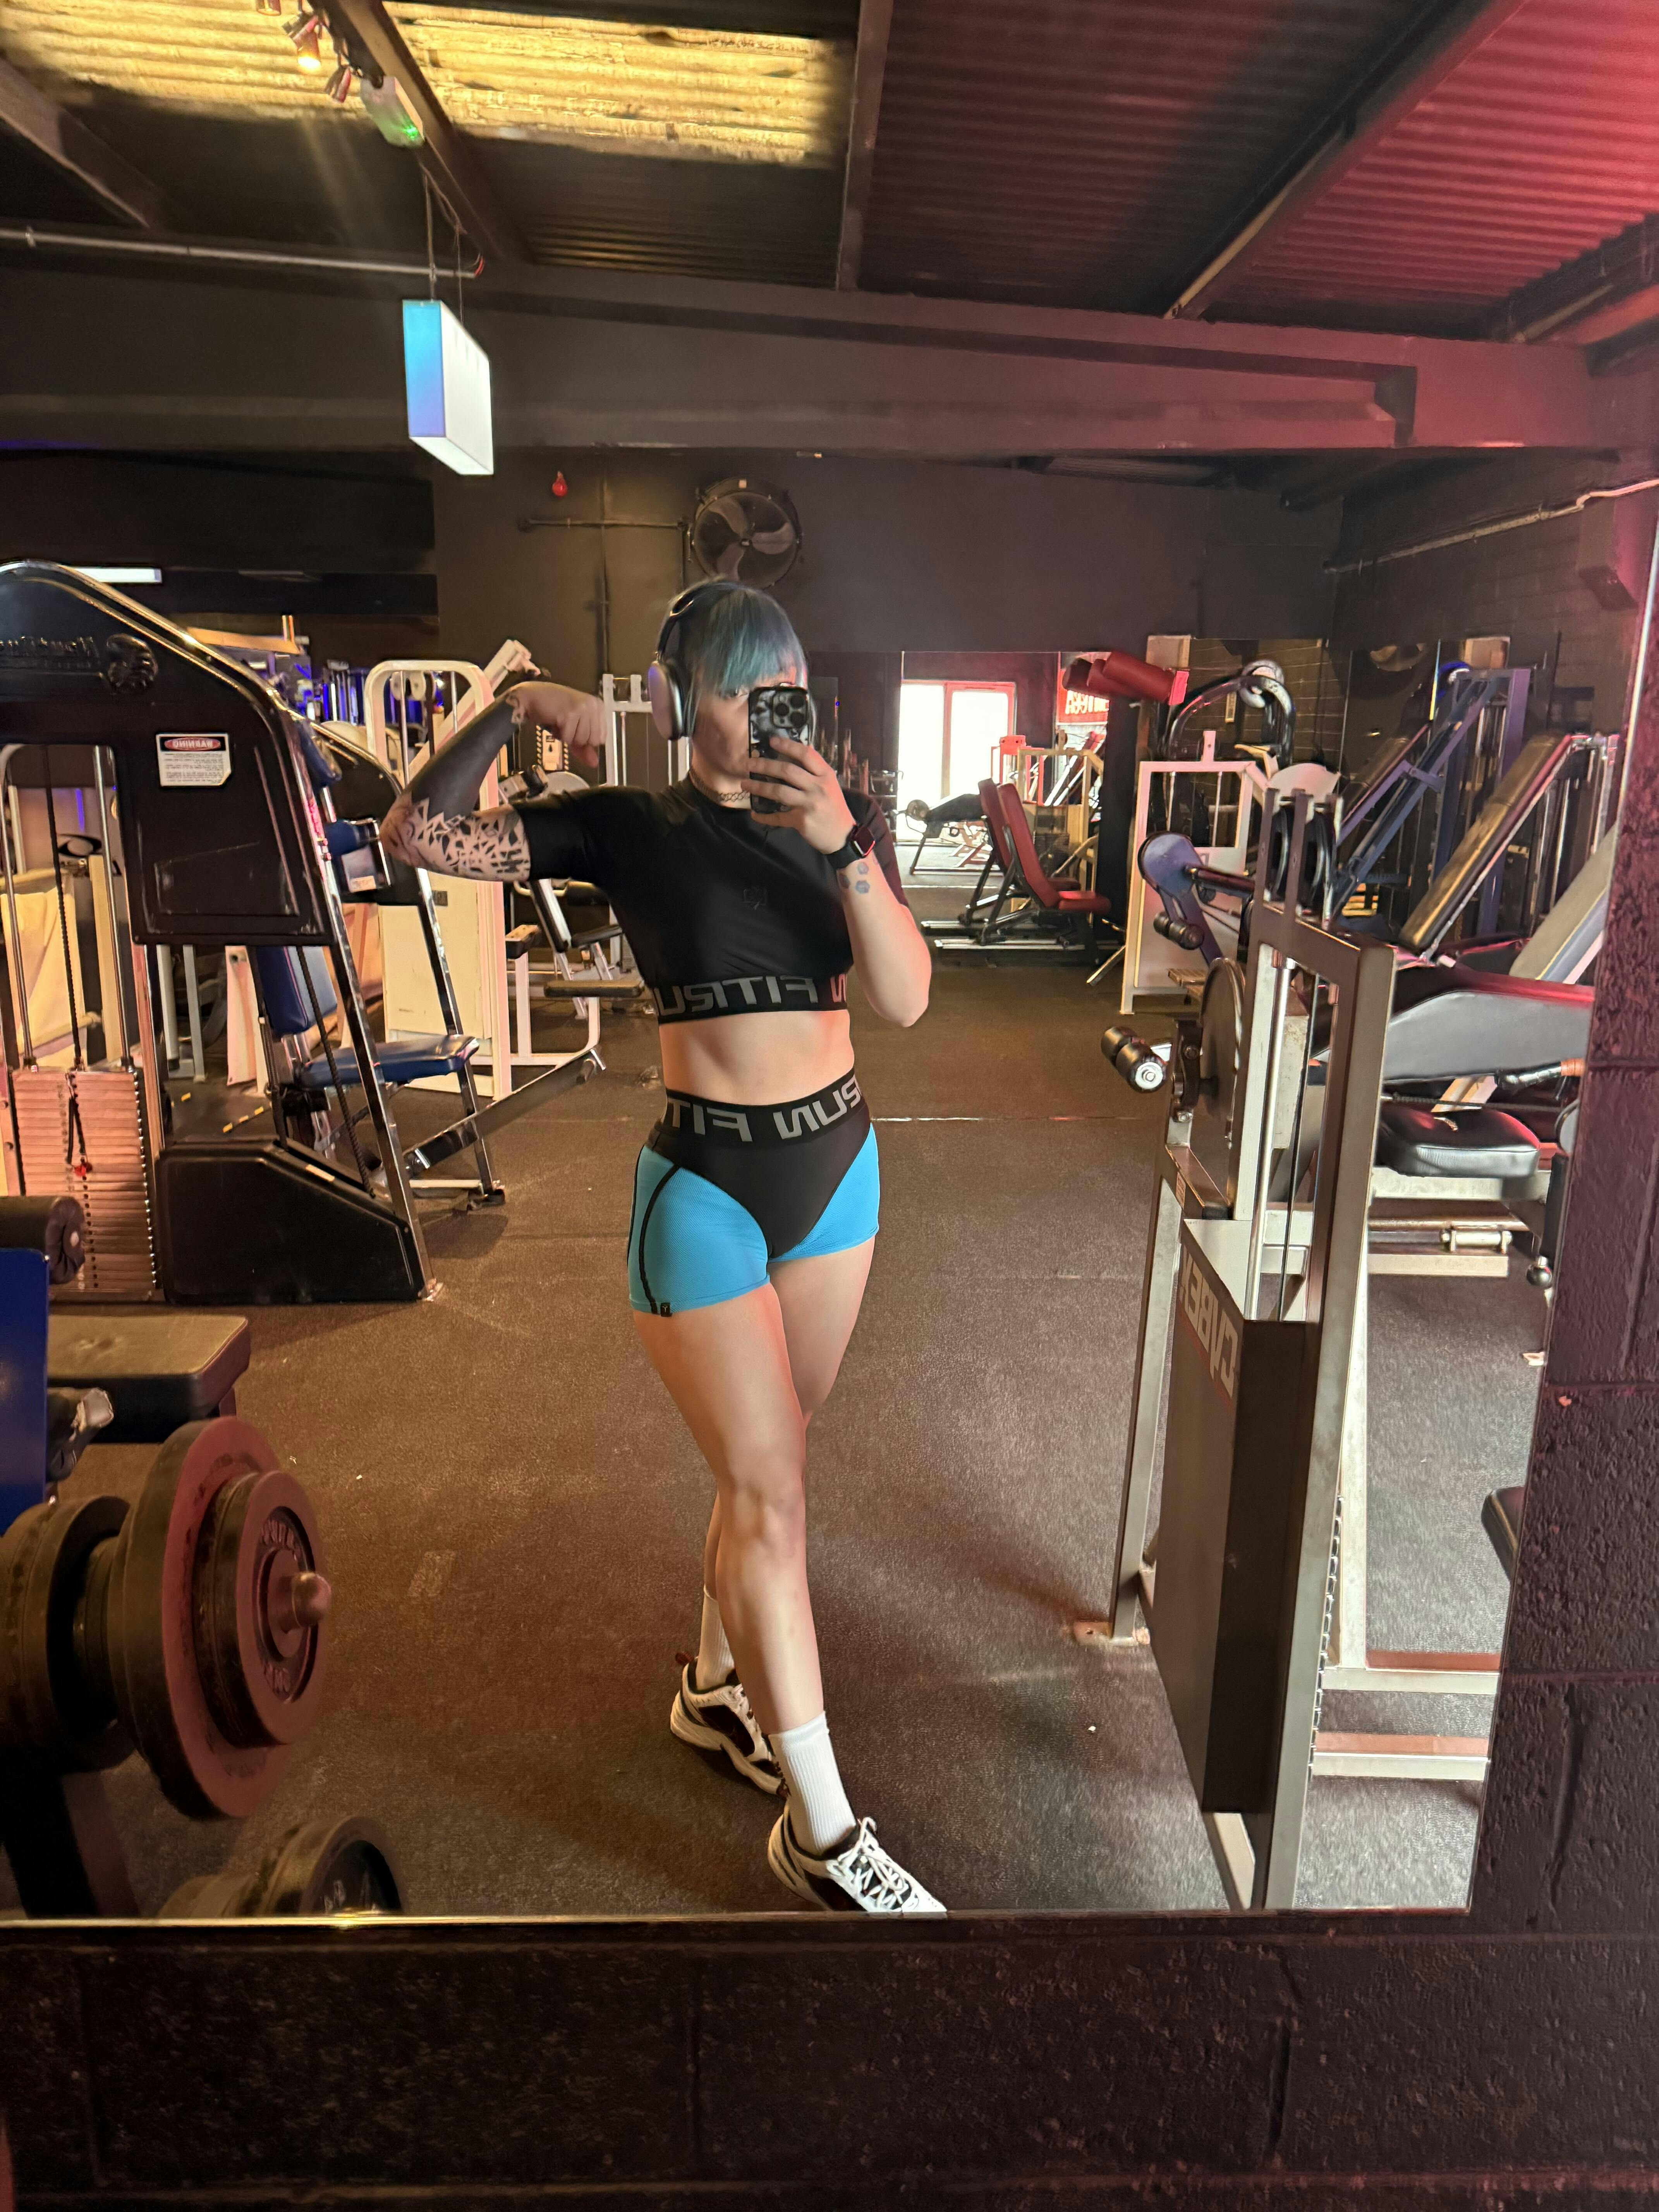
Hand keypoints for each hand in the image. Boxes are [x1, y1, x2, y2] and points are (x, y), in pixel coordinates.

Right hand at [507, 680, 605, 768]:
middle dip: (576, 738)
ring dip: (567, 736)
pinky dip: (559, 735)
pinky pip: (568, 738)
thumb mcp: (574, 728)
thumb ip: (585, 747)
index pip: (601, 738)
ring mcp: (582, 708)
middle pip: (593, 741)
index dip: (586, 738)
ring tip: (560, 722)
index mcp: (598, 706)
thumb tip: (594, 764)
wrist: (533, 697)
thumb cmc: (554, 711)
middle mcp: (593, 705)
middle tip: (566, 724)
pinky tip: (554, 721)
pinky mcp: (569, 714)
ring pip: (581, 740)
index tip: (575, 726)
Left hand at [741, 737, 855, 853]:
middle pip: (787, 771)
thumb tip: (791, 756)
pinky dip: (764, 816)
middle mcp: (818, 787)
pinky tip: (755, 814)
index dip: (787, 745)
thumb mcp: (830, 785)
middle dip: (765, 765)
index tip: (771, 741)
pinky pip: (778, 817)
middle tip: (749, 763)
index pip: (806, 754)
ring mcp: (809, 804)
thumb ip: (814, 773)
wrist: (843, 836)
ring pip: (778, 791)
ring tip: (744, 784)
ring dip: (758, 787)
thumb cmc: (834, 808)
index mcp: (825, 775)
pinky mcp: (801, 821)